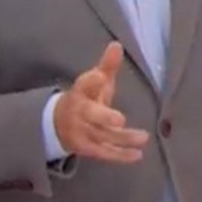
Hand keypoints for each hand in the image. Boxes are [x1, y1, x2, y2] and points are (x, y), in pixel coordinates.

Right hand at [52, 42, 149, 163]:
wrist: (57, 124)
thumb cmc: (85, 98)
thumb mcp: (95, 81)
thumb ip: (107, 66)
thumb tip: (117, 45)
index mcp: (80, 92)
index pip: (83, 85)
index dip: (91, 81)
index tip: (100, 76)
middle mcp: (79, 112)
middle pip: (90, 115)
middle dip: (103, 116)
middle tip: (120, 119)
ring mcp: (81, 132)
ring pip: (101, 136)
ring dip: (122, 139)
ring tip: (143, 137)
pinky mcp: (86, 148)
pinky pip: (103, 153)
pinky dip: (120, 156)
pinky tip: (137, 155)